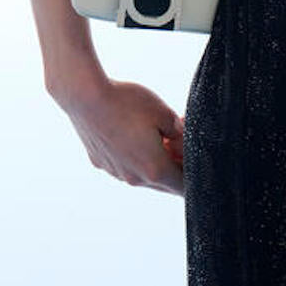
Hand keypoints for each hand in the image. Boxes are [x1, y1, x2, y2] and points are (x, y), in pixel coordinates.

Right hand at [52, 70, 185, 195]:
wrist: (85, 97)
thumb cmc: (127, 103)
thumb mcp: (164, 112)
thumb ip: (179, 132)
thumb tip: (183, 141)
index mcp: (154, 170)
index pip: (183, 187)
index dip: (195, 176)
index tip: (200, 161)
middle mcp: (134, 179)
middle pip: (164, 183)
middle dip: (175, 167)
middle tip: (182, 144)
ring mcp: (115, 172)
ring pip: (142, 174)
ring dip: (153, 161)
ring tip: (158, 135)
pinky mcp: (101, 163)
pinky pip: (124, 165)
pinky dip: (134, 155)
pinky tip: (133, 133)